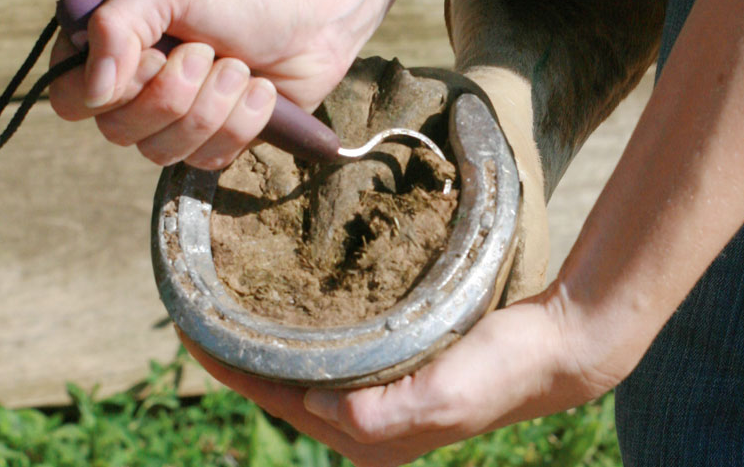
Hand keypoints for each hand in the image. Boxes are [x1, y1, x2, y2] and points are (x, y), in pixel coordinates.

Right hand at [48, 0, 375, 168]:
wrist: (311, 17)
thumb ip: (116, 26)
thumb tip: (95, 91)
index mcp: (107, 49)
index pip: (70, 99)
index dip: (114, 89)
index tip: (156, 55)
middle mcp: (132, 90)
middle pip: (118, 132)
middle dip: (175, 92)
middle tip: (208, 52)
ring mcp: (173, 121)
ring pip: (163, 152)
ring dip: (212, 107)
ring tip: (240, 68)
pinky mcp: (214, 144)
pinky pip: (207, 161)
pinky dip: (241, 123)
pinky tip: (260, 91)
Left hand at [179, 286, 626, 466]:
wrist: (554, 350)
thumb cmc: (502, 371)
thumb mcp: (442, 396)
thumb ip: (380, 413)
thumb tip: (320, 402)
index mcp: (368, 439)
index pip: (280, 399)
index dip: (231, 367)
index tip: (189, 327)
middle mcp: (367, 428)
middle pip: (284, 387)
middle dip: (240, 354)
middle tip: (201, 307)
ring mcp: (380, 402)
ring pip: (304, 371)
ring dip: (268, 342)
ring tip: (233, 305)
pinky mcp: (395, 376)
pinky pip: (332, 356)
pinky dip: (303, 334)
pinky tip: (292, 309)